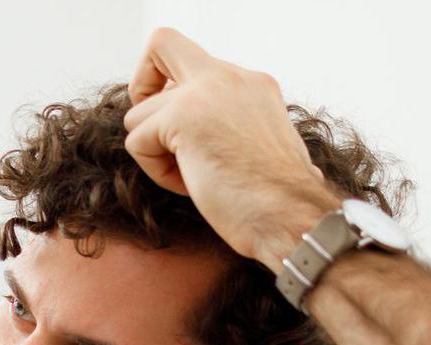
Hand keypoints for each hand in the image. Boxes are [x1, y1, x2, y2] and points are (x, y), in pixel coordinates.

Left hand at [119, 27, 338, 267]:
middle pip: (161, 43)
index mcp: (251, 83)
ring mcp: (205, 92)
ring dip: (155, 153)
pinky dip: (155, 172)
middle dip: (143, 86)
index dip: (171, 85)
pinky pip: (137, 142)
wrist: (293, 215)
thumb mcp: (255, 146)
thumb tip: (192, 140)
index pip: (192, 59)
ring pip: (138, 113)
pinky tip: (191, 185)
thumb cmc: (278, 200)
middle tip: (161, 132)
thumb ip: (225, 125)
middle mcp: (229, 77)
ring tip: (193, 176)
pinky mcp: (183, 117)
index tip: (180, 124)